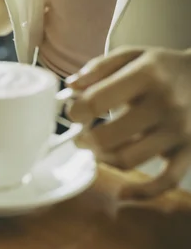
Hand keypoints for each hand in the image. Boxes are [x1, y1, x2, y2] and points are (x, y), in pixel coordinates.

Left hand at [66, 46, 190, 199]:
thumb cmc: (163, 67)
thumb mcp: (132, 55)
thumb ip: (98, 68)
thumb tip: (71, 86)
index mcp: (147, 76)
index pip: (96, 101)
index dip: (76, 111)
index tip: (74, 113)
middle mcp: (164, 105)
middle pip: (108, 137)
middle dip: (85, 140)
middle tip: (80, 137)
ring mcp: (178, 131)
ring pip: (129, 160)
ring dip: (105, 159)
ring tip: (98, 150)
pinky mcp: (189, 150)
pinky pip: (166, 180)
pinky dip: (143, 192)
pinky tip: (124, 193)